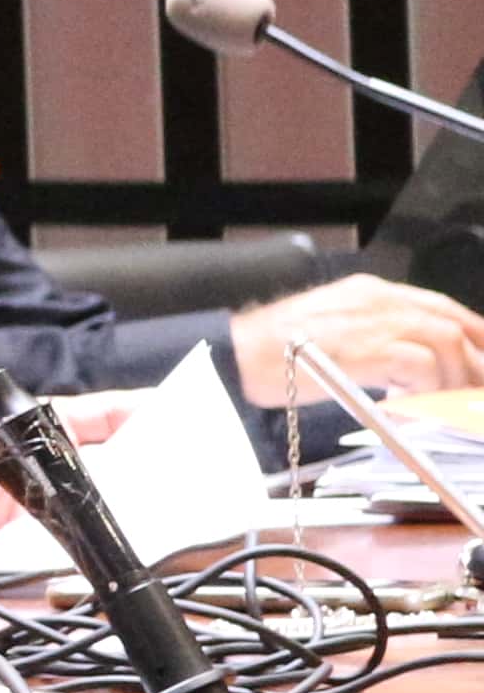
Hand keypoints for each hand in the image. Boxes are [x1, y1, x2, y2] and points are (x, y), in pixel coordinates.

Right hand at [231, 274, 483, 403]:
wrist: (233, 354)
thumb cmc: (266, 352)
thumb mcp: (327, 334)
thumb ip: (367, 340)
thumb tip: (402, 368)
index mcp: (368, 292)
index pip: (438, 306)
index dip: (469, 331)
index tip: (479, 355)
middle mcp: (377, 299)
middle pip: (451, 320)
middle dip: (474, 355)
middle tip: (476, 384)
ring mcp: (374, 320)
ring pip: (446, 340)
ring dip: (455, 374)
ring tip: (448, 399)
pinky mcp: (369, 347)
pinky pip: (423, 365)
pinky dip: (429, 385)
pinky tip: (416, 400)